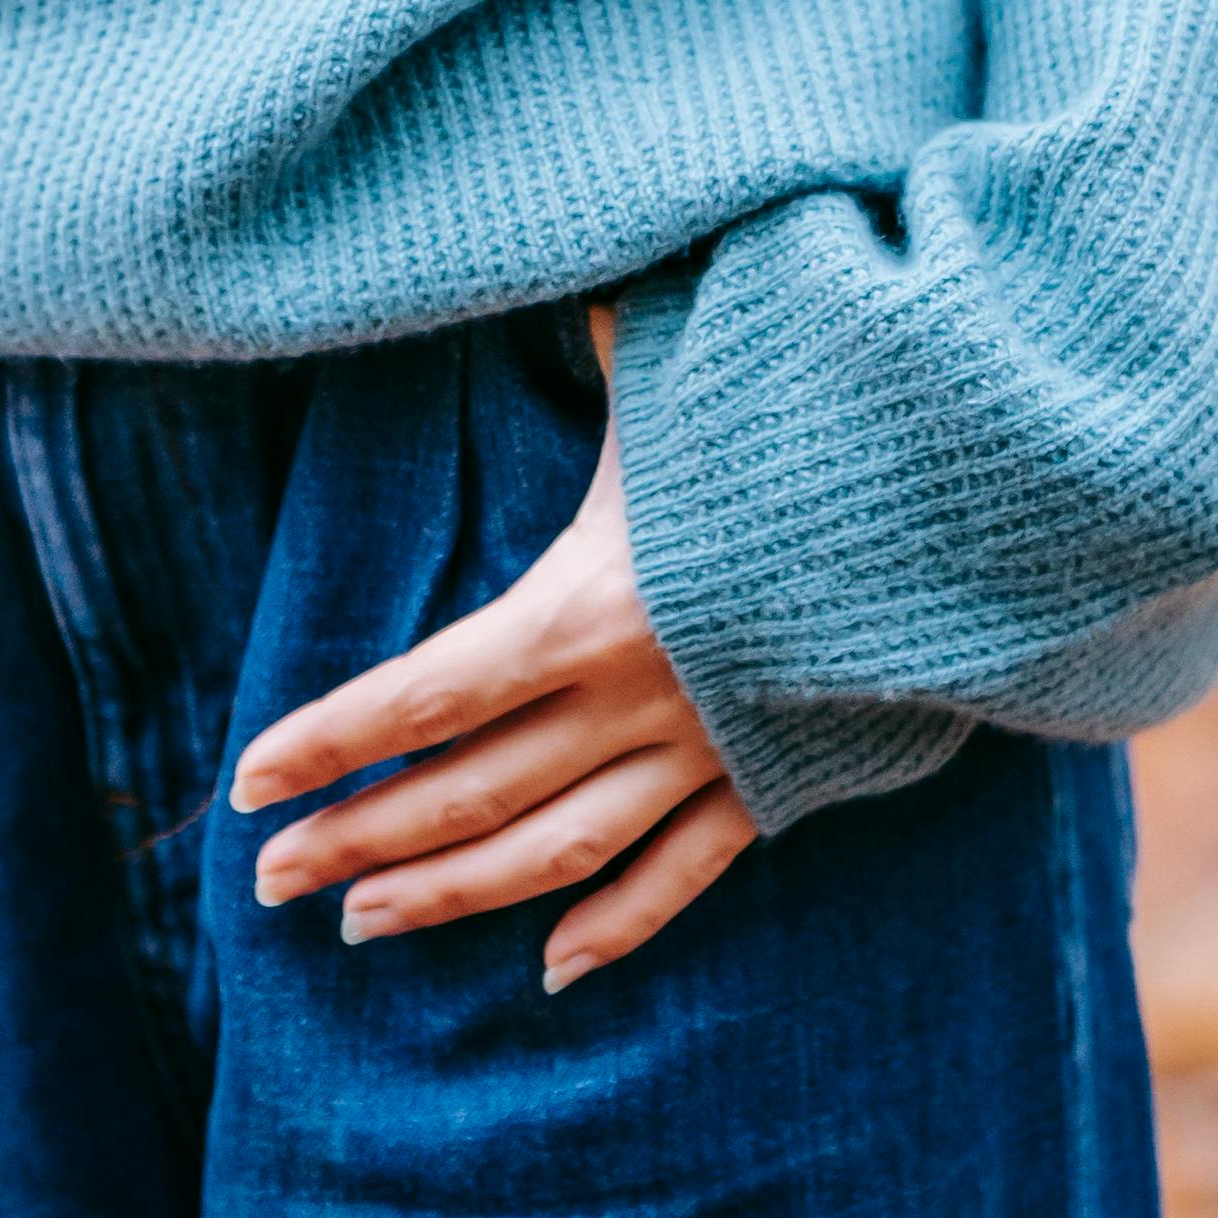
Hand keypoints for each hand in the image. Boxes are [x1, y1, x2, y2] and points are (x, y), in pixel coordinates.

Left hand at [229, 308, 756, 993]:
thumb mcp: (680, 360)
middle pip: (466, 793)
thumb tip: (551, 248)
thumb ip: (602, 328)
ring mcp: (707, 749)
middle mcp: (638, 696)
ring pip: (555, 853)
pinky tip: (550, 969)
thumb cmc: (804, 410)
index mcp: (592, 601)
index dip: (331, 741)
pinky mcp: (775, 778)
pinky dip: (615, 925)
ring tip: (364, 920)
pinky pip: (684, 874)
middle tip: (268, 879)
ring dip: (453, 895)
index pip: (427, 693)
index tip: (249, 779)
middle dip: (358, 838)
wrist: (968, 500)